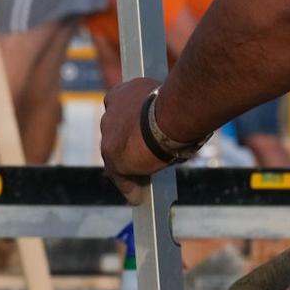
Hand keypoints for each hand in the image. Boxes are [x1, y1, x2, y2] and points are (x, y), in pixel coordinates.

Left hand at [99, 77, 171, 200]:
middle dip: (128, 147)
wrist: (174, 112)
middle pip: (117, 135)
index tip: (138, 134)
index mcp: (123, 92)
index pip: (120, 110)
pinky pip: (118, 175)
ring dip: (127, 169)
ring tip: (140, 183)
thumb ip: (159, 117)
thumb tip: (171, 132)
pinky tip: (136, 197)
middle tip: (142, 161)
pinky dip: (128, 187)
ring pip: (116, 156)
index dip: (130, 124)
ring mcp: (108, 134)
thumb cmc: (181, 104)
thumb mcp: (166, 106)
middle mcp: (110, 111)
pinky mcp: (112, 155)